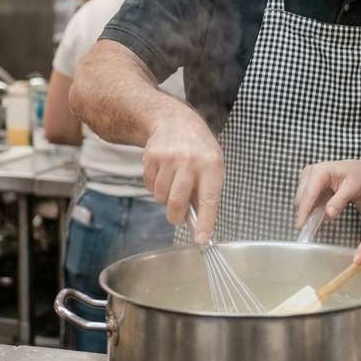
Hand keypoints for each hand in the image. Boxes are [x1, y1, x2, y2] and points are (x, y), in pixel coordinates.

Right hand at [142, 107, 223, 244]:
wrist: (174, 121)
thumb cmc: (198, 149)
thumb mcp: (212, 165)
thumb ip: (206, 192)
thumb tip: (200, 223)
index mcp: (212, 165)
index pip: (209, 199)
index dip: (205, 222)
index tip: (201, 240)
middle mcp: (191, 161)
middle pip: (177, 202)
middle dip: (175, 216)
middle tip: (177, 217)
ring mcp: (170, 158)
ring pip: (160, 196)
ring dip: (164, 197)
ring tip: (173, 182)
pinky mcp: (152, 156)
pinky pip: (149, 185)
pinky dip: (154, 185)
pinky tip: (163, 171)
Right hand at [294, 160, 360, 227]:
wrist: (358, 171)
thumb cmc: (356, 177)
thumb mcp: (352, 189)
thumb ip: (339, 201)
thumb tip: (329, 213)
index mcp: (320, 171)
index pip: (309, 194)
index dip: (304, 211)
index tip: (301, 225)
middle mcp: (310, 171)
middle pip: (301, 198)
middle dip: (306, 212)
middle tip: (315, 225)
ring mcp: (307, 177)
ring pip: (300, 200)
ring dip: (309, 210)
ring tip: (324, 212)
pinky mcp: (306, 183)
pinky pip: (304, 200)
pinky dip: (312, 207)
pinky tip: (322, 207)